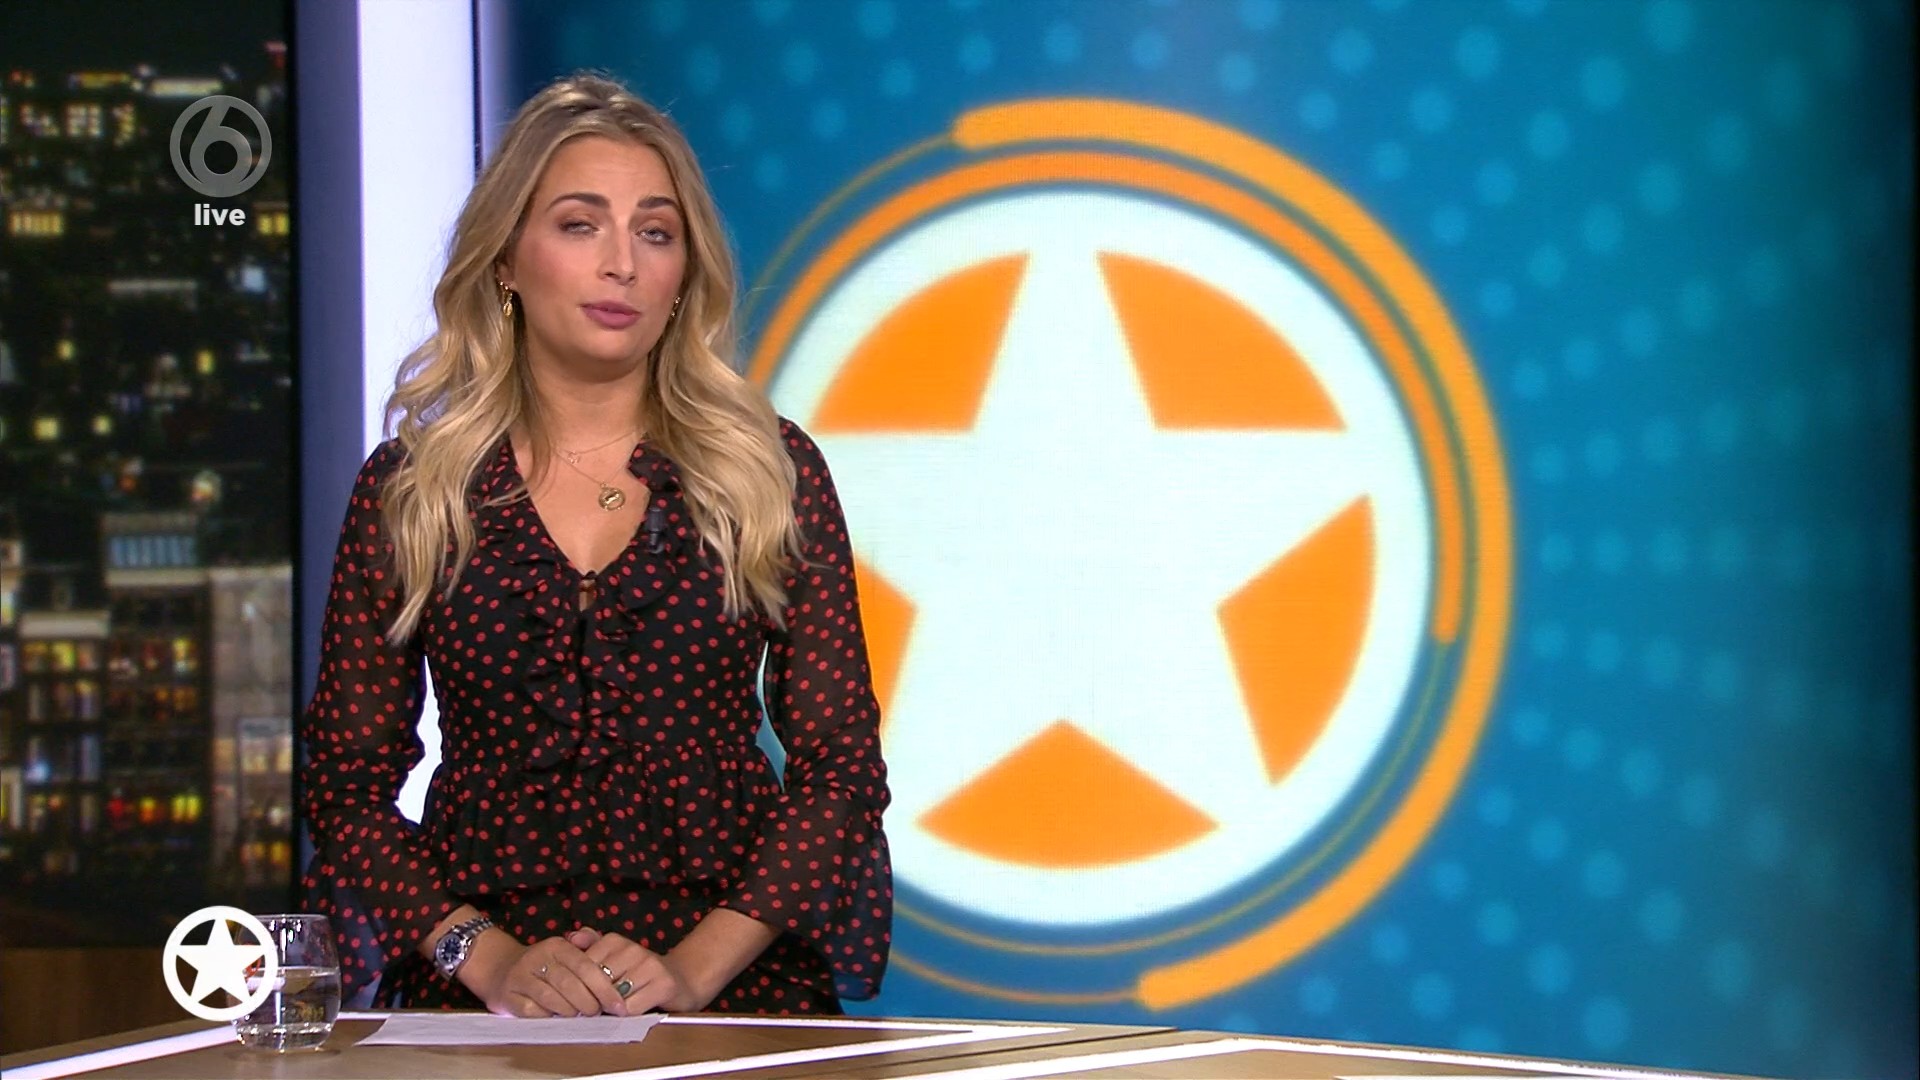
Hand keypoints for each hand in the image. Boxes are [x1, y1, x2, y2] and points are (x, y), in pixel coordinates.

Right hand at [469, 933, 631, 1017]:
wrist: (500, 969)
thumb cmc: (544, 967)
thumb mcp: (565, 955)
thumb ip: (590, 961)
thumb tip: (617, 983)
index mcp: (558, 946)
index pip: (585, 966)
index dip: (604, 988)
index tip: (618, 1006)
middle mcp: (538, 957)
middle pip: (569, 983)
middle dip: (588, 1003)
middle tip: (597, 1013)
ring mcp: (521, 976)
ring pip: (551, 998)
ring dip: (569, 1011)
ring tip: (579, 1017)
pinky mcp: (508, 995)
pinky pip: (531, 1011)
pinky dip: (547, 1017)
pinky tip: (556, 1019)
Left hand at [566, 928, 709, 1012]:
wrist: (683, 978)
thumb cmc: (640, 973)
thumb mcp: (612, 957)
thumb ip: (592, 945)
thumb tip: (571, 937)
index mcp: (614, 941)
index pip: (583, 969)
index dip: (581, 987)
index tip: (585, 996)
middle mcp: (632, 949)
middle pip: (597, 984)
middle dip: (594, 1000)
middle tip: (597, 1007)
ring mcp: (649, 965)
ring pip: (613, 997)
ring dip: (611, 1008)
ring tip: (615, 1008)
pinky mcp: (663, 984)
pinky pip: (631, 1008)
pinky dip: (627, 1015)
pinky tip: (632, 1010)